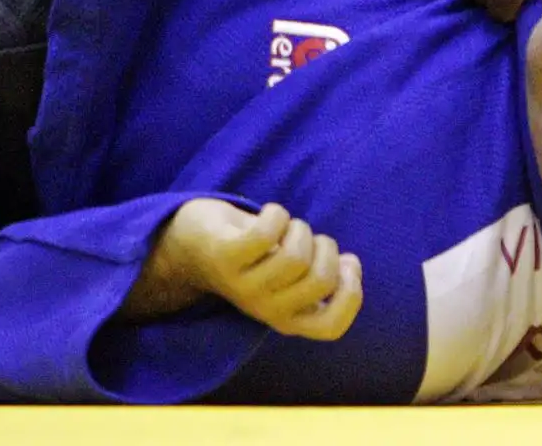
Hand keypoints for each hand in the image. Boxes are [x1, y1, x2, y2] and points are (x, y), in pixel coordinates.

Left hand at [122, 200, 363, 341]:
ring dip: (300, 229)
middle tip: (310, 238)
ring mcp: (243, 285)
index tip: (347, 263)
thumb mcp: (287, 276)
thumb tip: (349, 266)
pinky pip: (265, 234)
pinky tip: (268, 214)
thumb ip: (317, 278)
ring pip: (295, 256)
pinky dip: (276, 214)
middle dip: (327, 247)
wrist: (189, 245)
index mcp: (286, 317)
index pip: (331, 327)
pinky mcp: (224, 256)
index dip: (351, 292)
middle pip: (321, 280)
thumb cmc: (252, 255)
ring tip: (287, 227)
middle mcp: (265, 309)